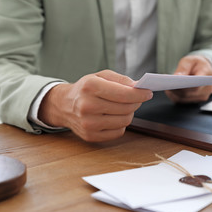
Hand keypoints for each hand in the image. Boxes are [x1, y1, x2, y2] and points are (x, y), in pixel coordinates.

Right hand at [38, 70, 152, 141]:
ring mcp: (88, 123)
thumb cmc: (86, 89)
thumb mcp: (100, 76)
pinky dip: (120, 124)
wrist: (64, 105)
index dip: (140, 94)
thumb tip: (139, 87)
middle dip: (136, 102)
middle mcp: (87, 106)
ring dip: (129, 113)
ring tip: (123, 107)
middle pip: (126, 108)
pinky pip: (118, 132)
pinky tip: (113, 117)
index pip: (124, 94)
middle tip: (136, 98)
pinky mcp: (91, 136)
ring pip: (125, 121)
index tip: (148, 92)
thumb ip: (121, 79)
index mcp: (90, 87)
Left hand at [165, 55, 211, 102]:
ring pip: (184, 99)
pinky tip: (170, 91)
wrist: (203, 69)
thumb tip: (177, 76)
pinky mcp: (195, 100)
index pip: (196, 85)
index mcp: (208, 76)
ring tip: (166, 87)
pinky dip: (174, 96)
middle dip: (176, 90)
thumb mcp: (189, 60)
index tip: (174, 83)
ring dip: (174, 94)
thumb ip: (184, 68)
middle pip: (188, 94)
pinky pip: (182, 101)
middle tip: (166, 85)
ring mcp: (202, 96)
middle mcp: (207, 89)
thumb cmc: (196, 64)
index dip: (184, 86)